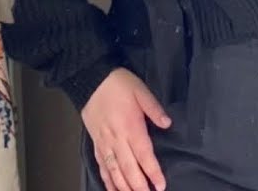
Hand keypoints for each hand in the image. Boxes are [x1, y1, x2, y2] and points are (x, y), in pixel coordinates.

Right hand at [82, 69, 170, 190]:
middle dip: (139, 186)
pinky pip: (101, 164)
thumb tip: (168, 124)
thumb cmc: (117, 84)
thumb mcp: (140, 90)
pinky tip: (112, 188)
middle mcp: (116, 139)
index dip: (152, 172)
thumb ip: (154, 108)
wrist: (89, 78)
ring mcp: (104, 142)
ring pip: (114, 170)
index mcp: (130, 127)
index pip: (144, 155)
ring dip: (123, 186)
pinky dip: (106, 178)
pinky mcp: (95, 141)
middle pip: (128, 168)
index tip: (160, 185)